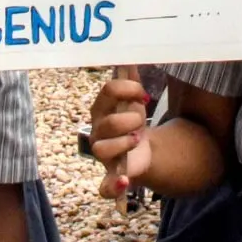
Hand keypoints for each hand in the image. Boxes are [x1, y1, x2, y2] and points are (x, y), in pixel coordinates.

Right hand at [88, 69, 152, 197]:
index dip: (128, 89)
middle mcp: (97, 132)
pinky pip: (104, 186)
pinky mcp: (111, 176)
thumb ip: (132, 80)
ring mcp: (102, 154)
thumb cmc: (131, 122)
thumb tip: (131, 55)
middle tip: (141, 123)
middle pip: (108, 122)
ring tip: (137, 140)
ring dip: (124, 143)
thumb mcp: (134, 100)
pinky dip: (113, 185)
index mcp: (101, 109)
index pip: (108, 91)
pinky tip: (125, 181)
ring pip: (102, 150)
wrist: (139, 151)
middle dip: (131, 119)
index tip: (144, 95)